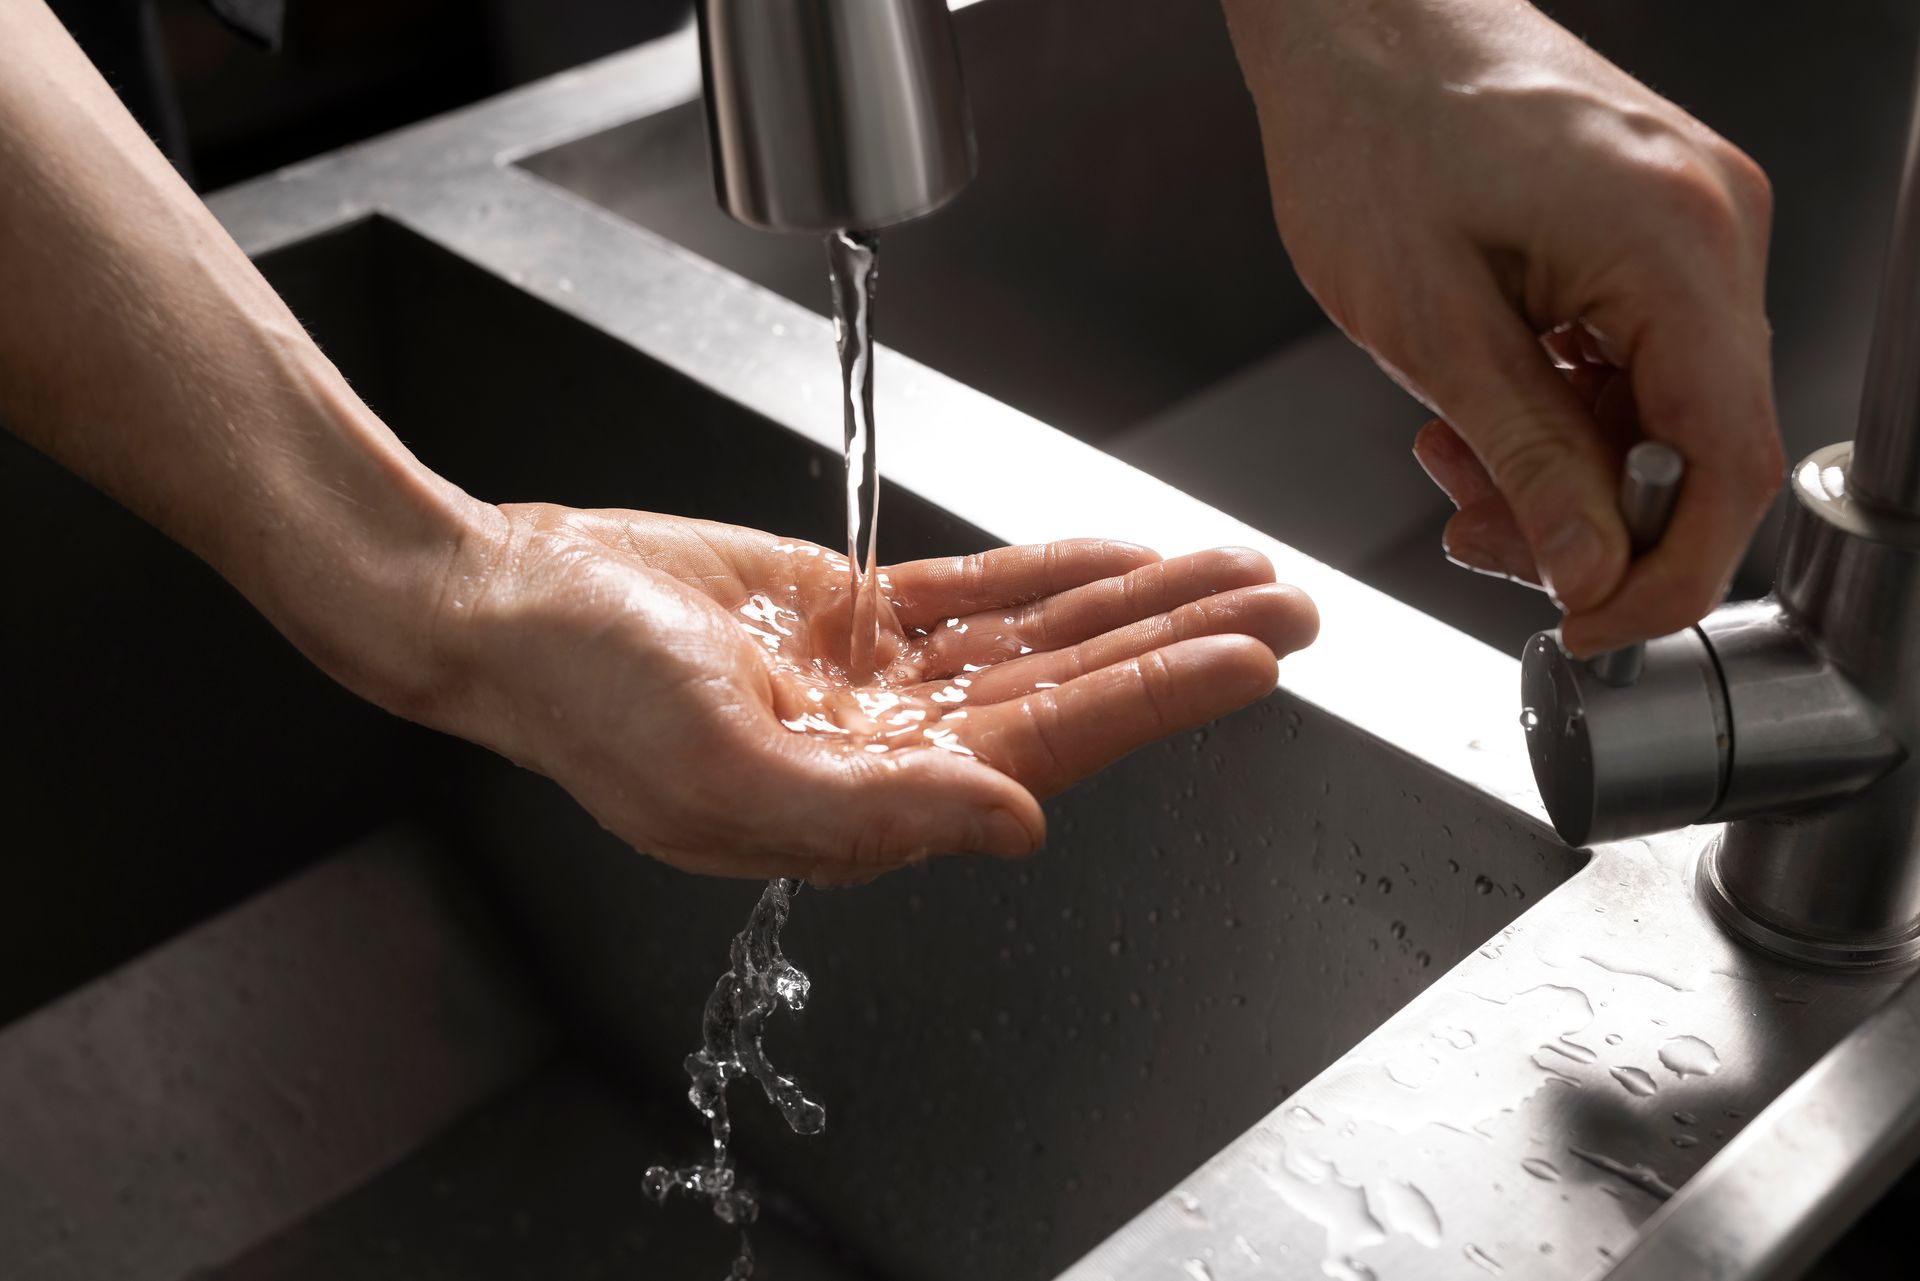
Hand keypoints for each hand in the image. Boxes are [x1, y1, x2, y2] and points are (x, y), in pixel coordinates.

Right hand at [423, 506, 1318, 882]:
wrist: (507, 607)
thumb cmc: (585, 701)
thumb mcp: (721, 770)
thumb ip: (878, 812)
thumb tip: (1020, 824)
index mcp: (871, 802)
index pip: (1051, 743)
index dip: (1158, 697)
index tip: (1254, 653)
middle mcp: (893, 748)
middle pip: (1072, 689)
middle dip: (1182, 644)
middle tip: (1291, 604)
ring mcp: (876, 681)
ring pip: (1037, 637)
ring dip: (1135, 602)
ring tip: (1233, 567)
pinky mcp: (848, 615)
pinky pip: (974, 593)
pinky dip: (1048, 575)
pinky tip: (1113, 558)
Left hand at [1222, 0, 1783, 654]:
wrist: (1354, 20)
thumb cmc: (1369, 131)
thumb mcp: (1430, 326)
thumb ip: (1527, 458)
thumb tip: (1592, 571)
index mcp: (1675, 243)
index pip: (1726, 464)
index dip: (1664, 574)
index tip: (1588, 626)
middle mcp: (1713, 224)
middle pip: (1696, 445)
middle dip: (1585, 519)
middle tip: (1475, 533)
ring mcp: (1691, 220)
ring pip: (1658, 410)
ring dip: (1557, 465)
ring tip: (1450, 456)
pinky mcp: (1651, 223)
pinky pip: (1633, 355)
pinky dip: (1559, 406)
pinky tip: (1477, 408)